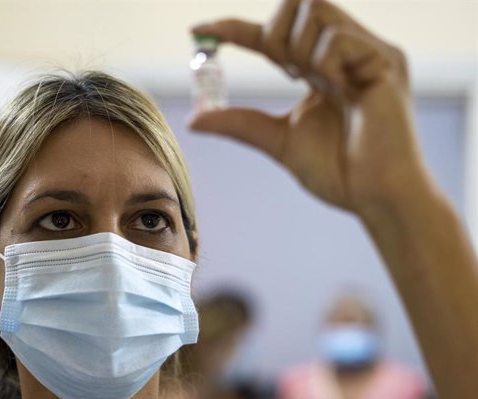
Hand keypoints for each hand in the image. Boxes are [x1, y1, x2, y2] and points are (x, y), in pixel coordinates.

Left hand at [189, 0, 432, 215]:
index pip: (273, 35)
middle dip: (273, 31)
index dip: (234, 28)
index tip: (198, 31)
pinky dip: (322, 63)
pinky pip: (337, 39)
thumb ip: (240, 123)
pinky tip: (334, 91)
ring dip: (296, 47)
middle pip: (299, 1)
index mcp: (320, 69)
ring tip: (307, 84)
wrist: (375, 198)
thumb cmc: (338, 172)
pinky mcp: (386, 61)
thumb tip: (193, 120)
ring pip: (315, 7)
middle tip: (279, 72)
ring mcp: (367, 53)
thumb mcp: (278, 141)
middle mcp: (344, 53)